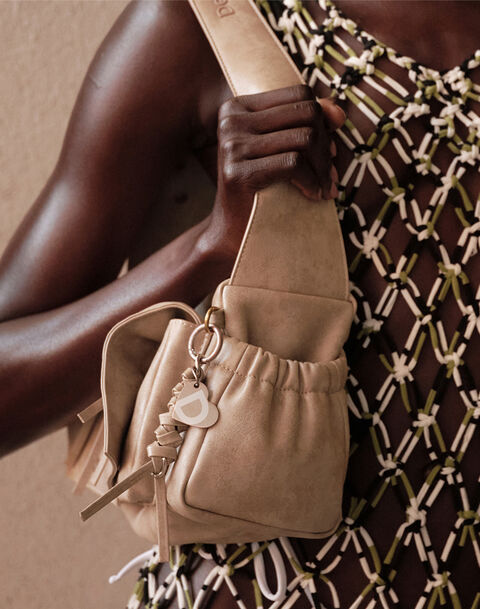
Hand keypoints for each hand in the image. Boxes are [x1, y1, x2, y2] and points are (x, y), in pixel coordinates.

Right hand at [203, 84, 345, 259]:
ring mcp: (232, 146)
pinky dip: (313, 181)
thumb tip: (338, 112)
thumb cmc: (264, 189)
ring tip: (327, 187)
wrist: (234, 232)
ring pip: (304, 138)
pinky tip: (315, 195)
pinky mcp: (238, 172)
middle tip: (331, 174)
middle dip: (327, 145)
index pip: (299, 94)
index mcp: (238, 107)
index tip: (330, 150)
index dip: (323, 120)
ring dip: (324, 167)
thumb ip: (306, 124)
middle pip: (305, 113)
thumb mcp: (282, 149)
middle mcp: (231, 121)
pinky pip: (294, 164)